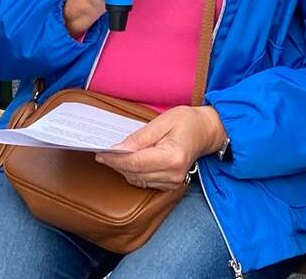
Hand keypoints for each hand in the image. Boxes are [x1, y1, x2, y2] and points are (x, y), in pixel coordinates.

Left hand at [96, 105, 224, 190]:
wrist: (206, 131)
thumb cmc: (187, 121)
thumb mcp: (162, 121)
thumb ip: (140, 137)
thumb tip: (118, 149)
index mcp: (173, 157)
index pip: (136, 163)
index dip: (115, 159)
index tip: (100, 152)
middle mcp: (173, 174)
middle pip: (134, 173)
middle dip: (116, 163)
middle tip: (102, 151)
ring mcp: (173, 182)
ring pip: (137, 179)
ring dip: (123, 168)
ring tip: (112, 155)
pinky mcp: (170, 185)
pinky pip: (143, 181)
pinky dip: (133, 172)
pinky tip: (128, 161)